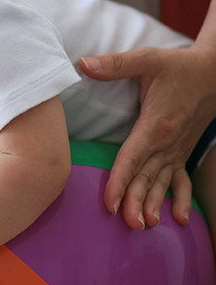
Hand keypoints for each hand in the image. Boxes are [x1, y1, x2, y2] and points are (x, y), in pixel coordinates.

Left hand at [80, 44, 215, 228]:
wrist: (212, 74)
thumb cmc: (177, 67)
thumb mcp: (147, 59)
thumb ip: (115, 63)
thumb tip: (82, 63)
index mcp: (155, 124)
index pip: (133, 157)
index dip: (120, 180)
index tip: (110, 202)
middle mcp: (167, 143)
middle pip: (146, 176)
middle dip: (136, 201)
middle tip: (127, 223)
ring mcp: (176, 151)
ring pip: (162, 183)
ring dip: (154, 204)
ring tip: (145, 225)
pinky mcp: (182, 153)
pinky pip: (182, 181)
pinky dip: (182, 200)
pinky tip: (180, 220)